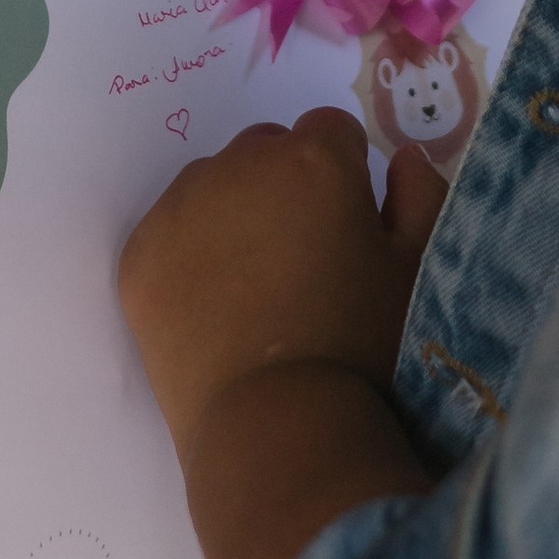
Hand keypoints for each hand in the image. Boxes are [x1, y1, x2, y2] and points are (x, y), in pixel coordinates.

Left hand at [118, 105, 445, 462]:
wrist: (276, 427)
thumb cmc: (362, 347)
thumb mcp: (416, 270)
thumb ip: (419, 195)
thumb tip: (399, 157)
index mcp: (314, 158)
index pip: (330, 130)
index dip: (344, 174)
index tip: (347, 228)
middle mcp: (240, 165)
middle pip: (266, 150)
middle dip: (286, 186)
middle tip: (301, 261)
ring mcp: (180, 208)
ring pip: (212, 185)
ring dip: (233, 213)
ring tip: (253, 289)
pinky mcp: (139, 256)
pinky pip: (168, 231)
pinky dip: (187, 255)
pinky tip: (211, 309)